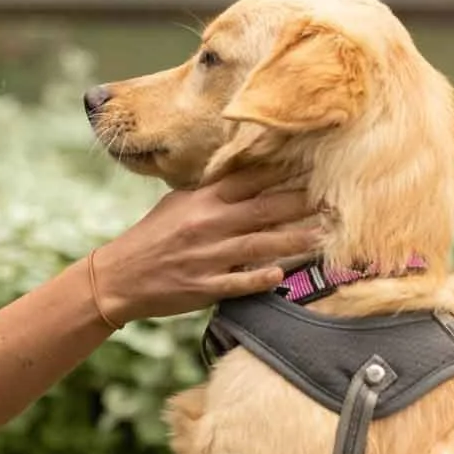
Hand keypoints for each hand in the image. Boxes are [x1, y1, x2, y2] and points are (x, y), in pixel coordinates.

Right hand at [91, 167, 322, 323]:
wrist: (119, 276)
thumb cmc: (152, 237)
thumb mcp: (177, 203)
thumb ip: (211, 191)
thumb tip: (244, 173)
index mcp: (201, 200)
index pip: (248, 179)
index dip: (282, 172)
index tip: (312, 166)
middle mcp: (207, 225)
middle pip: (264, 209)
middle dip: (300, 204)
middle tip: (333, 200)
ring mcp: (207, 257)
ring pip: (261, 245)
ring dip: (296, 240)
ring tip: (325, 235)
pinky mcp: (205, 286)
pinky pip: (239, 281)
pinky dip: (261, 277)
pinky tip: (282, 274)